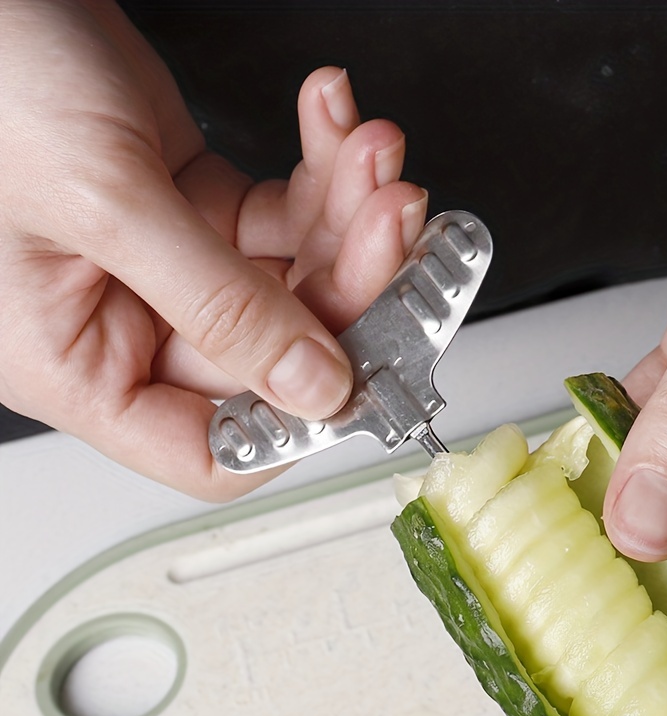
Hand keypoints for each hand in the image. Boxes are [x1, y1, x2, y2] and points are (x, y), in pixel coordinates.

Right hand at [0, 0, 426, 498]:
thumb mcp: (105, 202)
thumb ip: (220, 305)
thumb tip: (315, 388)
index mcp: (76, 366)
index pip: (214, 450)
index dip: (297, 423)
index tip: (369, 368)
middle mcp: (123, 325)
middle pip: (279, 351)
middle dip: (350, 278)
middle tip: (393, 218)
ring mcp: (164, 266)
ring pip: (294, 277)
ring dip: (348, 212)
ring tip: (370, 152)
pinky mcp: (187, 203)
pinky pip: (280, 212)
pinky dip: (318, 167)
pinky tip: (331, 118)